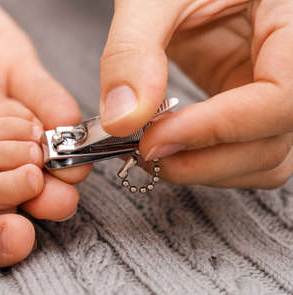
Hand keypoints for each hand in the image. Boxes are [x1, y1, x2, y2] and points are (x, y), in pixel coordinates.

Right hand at [0, 0, 90, 204]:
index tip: (13, 231)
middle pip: (12, 173)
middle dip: (39, 192)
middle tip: (57, 203)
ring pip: (34, 137)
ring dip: (58, 155)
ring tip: (73, 169)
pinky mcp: (12, 66)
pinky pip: (37, 89)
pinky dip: (52, 105)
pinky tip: (64, 120)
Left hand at [100, 0, 292, 188]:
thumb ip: (133, 52)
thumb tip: (122, 119)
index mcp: (291, 21)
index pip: (281, 98)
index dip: (218, 129)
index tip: (155, 139)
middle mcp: (291, 63)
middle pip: (272, 142)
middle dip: (204, 161)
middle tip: (144, 153)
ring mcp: (270, 86)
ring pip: (262, 158)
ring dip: (205, 169)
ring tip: (151, 152)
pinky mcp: (245, 100)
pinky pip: (241, 150)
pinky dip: (205, 161)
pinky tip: (166, 145)